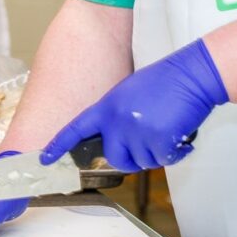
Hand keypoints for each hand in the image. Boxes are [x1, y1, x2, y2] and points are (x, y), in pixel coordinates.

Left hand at [40, 39, 226, 172]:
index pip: (77, 128)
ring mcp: (137, 132)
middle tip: (149, 143)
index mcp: (108, 106)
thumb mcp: (129, 93)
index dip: (59, 145)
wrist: (192, 74)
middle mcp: (118, 122)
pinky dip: (176, 153)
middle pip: (116, 158)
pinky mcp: (158, 141)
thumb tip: (120, 142)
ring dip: (158, 152)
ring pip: (143, 162)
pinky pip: (164, 160)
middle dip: (132, 158)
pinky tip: (181, 134)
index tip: (44, 158)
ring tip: (167, 128)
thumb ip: (118, 117)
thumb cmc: (166, 81)